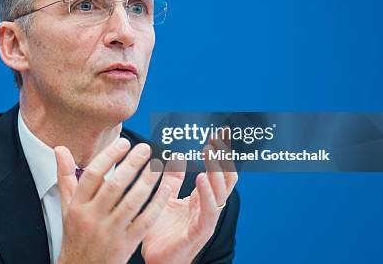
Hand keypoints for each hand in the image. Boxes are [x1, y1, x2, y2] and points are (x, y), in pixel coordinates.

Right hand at [54, 139, 172, 263]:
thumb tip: (60, 149)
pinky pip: (144, 222)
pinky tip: (165, 190)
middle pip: (114, 186)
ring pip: (131, 203)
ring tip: (157, 165)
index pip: (93, 175)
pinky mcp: (125, 245)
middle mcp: (92, 218)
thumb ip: (65, 176)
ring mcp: (109, 232)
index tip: (123, 143)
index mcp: (77, 206)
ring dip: (146, 182)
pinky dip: (156, 205)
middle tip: (145, 149)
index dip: (109, 156)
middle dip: (131, 165)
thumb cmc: (75, 235)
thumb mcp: (65, 206)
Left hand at [141, 135, 237, 263]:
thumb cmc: (162, 233)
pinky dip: (207, 193)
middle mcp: (208, 206)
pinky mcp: (200, 231)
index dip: (220, 152)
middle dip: (224, 156)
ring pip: (220, 191)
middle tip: (219, 136)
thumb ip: (172, 179)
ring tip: (210, 150)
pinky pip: (209, 210)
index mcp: (202, 198)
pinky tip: (201, 177)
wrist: (157, 261)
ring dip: (216, 169)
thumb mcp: (165, 198)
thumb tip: (176, 154)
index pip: (218, 170)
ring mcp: (207, 219)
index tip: (219, 131)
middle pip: (225, 177)